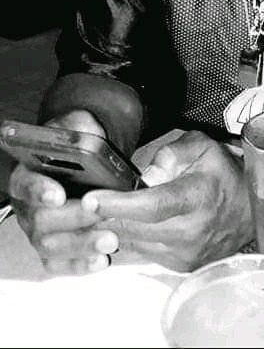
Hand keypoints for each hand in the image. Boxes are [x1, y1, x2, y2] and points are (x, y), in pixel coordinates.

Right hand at [8, 110, 119, 274]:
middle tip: (99, 214)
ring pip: (50, 246)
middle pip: (39, 220)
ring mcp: (38, 232)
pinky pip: (60, 265)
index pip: (24, 184)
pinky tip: (102, 260)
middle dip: (72, 218)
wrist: (87, 163)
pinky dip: (80, 265)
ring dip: (81, 245)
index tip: (57, 195)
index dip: (38, 191)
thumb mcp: (78, 127)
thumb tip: (82, 135)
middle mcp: (28, 207)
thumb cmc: (79, 144)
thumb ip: (77, 128)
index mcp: (27, 175)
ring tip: (110, 239)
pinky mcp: (54, 251)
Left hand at [82, 131, 253, 271]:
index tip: (91, 200)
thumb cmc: (224, 173)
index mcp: (196, 197)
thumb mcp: (203, 147)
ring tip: (100, 212)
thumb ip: (173, 151)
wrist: (251, 209)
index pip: (151, 206)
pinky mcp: (182, 264)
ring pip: (136, 243)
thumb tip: (149, 172)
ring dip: (115, 228)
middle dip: (106, 216)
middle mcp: (191, 230)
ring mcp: (186, 252)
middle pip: (136, 228)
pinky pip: (145, 252)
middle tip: (83, 203)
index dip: (118, 204)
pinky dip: (131, 238)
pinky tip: (124, 223)